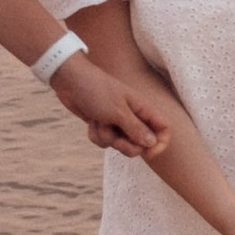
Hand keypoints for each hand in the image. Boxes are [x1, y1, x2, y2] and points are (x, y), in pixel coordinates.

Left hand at [54, 55, 170, 157]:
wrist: (70, 80)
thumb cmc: (96, 90)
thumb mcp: (117, 111)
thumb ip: (136, 129)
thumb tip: (153, 143)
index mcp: (143, 109)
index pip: (164, 129)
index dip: (160, 144)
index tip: (147, 154)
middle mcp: (133, 117)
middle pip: (141, 144)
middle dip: (126, 146)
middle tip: (115, 137)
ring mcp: (118, 122)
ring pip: (120, 145)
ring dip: (107, 138)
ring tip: (99, 121)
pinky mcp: (103, 126)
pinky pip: (104, 142)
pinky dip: (96, 135)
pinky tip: (91, 122)